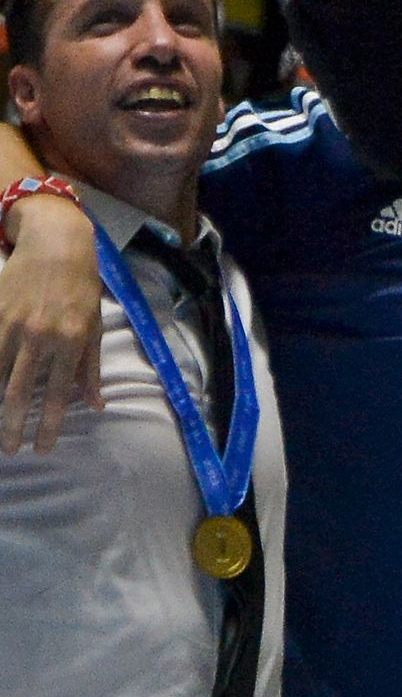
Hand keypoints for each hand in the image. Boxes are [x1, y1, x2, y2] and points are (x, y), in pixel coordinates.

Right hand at [0, 198, 104, 452]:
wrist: (56, 246)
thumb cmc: (82, 289)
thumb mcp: (95, 326)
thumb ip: (91, 367)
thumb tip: (95, 404)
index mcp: (71, 342)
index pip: (57, 395)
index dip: (49, 425)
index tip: (43, 448)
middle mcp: (41, 338)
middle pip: (21, 393)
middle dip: (15, 426)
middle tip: (12, 450)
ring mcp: (14, 327)